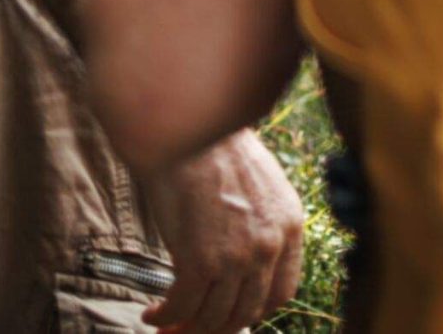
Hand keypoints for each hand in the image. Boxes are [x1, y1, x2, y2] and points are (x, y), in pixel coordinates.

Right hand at [140, 129, 305, 331]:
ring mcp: (236, 257)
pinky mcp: (200, 262)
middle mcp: (269, 246)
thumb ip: (262, 225)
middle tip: (193, 328)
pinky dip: (166, 318)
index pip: (281, 294)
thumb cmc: (215, 150)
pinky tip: (153, 315)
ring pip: (214, 317)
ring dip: (189, 328)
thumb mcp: (260, 185)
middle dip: (218, 328)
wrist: (186, 129)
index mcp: (289, 226)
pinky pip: (183, 308)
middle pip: (247, 312)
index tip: (231, 316)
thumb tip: (242, 265)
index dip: (253, 312)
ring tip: (168, 325)